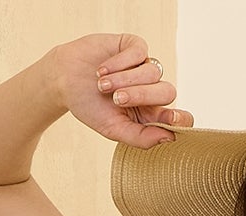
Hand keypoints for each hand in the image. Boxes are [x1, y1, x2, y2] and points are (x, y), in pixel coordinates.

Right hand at [55, 33, 191, 146]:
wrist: (64, 81)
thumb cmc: (90, 107)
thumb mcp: (113, 129)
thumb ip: (141, 138)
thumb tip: (170, 138)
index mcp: (150, 114)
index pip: (179, 117)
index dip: (181, 118)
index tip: (172, 118)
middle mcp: (151, 90)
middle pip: (167, 92)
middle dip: (142, 96)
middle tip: (117, 100)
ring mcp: (144, 67)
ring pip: (152, 72)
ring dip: (124, 79)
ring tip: (102, 85)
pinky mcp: (134, 47)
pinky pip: (139, 53)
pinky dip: (120, 63)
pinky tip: (102, 70)